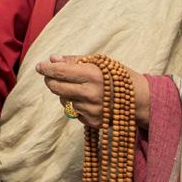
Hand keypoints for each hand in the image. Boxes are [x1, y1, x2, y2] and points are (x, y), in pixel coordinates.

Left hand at [36, 55, 150, 128]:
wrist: (141, 99)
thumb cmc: (119, 76)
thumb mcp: (100, 62)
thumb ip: (75, 60)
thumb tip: (52, 59)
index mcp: (92, 75)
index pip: (60, 72)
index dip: (46, 69)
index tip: (40, 66)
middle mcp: (90, 94)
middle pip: (56, 88)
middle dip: (50, 80)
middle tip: (50, 75)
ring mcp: (92, 110)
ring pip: (63, 101)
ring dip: (64, 93)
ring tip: (77, 87)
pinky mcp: (93, 123)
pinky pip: (74, 112)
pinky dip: (75, 105)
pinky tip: (87, 99)